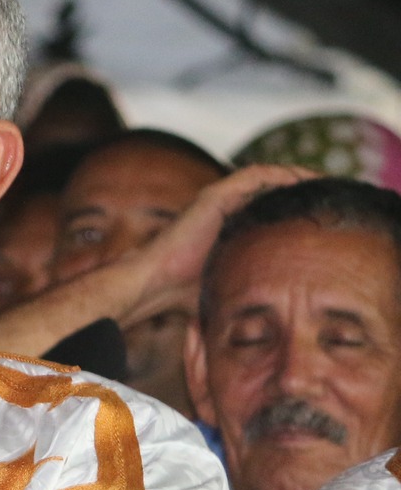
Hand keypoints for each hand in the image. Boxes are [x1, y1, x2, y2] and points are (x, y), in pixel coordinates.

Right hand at [120, 164, 308, 307]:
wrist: (155, 284)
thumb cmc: (186, 294)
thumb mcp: (231, 286)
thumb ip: (250, 286)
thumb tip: (278, 315)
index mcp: (229, 227)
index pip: (270, 208)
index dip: (297, 207)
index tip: (326, 215)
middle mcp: (225, 209)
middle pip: (272, 189)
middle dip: (302, 190)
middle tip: (332, 196)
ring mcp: (219, 199)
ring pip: (267, 177)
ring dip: (297, 176)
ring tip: (324, 182)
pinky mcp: (215, 194)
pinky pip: (255, 175)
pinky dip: (282, 174)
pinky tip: (304, 180)